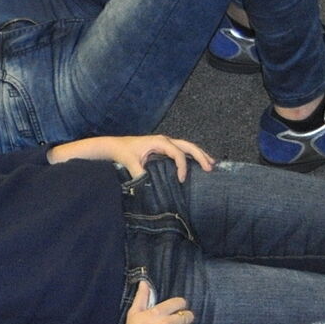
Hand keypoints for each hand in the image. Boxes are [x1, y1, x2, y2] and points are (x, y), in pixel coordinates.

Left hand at [49, 135, 214, 181]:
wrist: (114, 146)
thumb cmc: (122, 152)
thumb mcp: (129, 162)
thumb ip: (138, 172)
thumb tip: (146, 182)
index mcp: (159, 142)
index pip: (177, 153)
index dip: (182, 167)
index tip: (181, 180)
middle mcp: (164, 140)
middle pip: (188, 146)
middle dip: (200, 156)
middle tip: (210, 168)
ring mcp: (165, 143)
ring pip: (187, 147)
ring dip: (199, 155)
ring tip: (211, 164)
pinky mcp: (163, 148)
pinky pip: (181, 151)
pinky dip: (190, 156)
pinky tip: (197, 164)